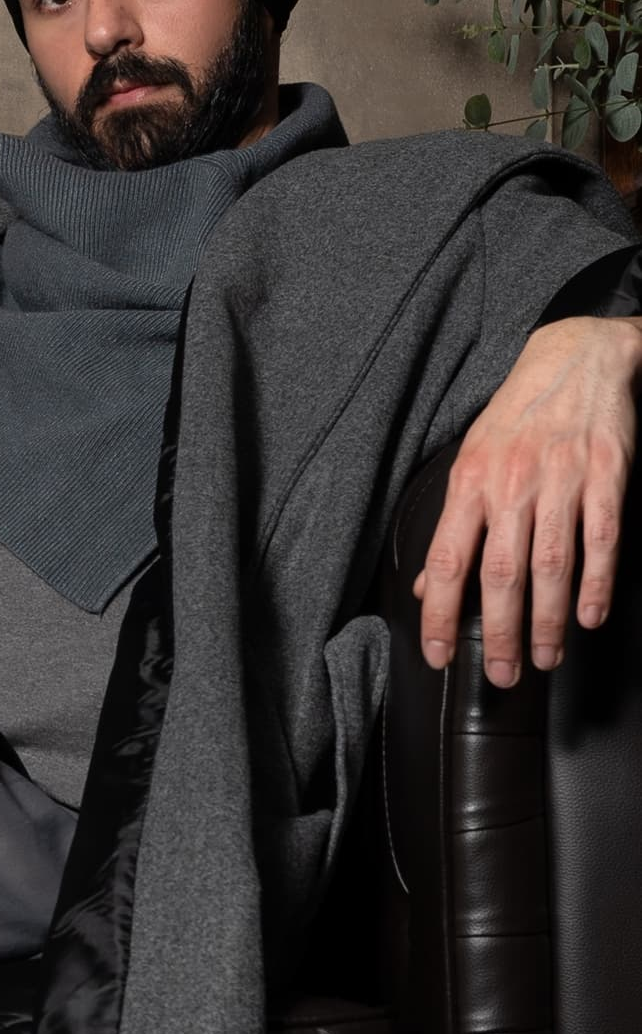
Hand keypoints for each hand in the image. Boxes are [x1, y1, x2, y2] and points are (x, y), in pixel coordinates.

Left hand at [414, 315, 641, 685]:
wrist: (576, 358)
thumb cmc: (518, 417)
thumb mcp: (469, 461)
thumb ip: (452, 526)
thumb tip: (426, 585)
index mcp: (469, 483)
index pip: (446, 561)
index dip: (439, 614)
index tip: (439, 655)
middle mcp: (512, 483)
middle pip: (501, 573)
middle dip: (500, 633)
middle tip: (503, 675)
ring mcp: (562, 480)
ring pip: (552, 565)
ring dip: (549, 620)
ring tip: (547, 657)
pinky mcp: (607, 475)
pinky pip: (601, 538)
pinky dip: (597, 583)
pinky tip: (590, 616)